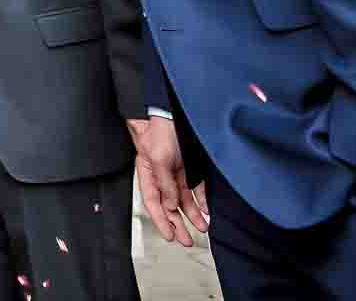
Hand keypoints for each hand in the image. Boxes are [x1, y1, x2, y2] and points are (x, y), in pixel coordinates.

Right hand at [128, 116, 208, 246]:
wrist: (174, 113)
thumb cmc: (159, 131)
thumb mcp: (158, 158)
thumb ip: (164, 183)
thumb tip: (170, 205)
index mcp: (148, 174)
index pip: (153, 203)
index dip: (160, 221)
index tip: (169, 236)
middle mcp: (162, 176)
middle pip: (169, 206)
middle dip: (178, 225)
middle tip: (186, 240)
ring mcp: (176, 173)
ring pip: (184, 201)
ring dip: (193, 216)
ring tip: (201, 228)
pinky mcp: (190, 168)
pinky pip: (197, 189)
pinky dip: (202, 202)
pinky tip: (207, 212)